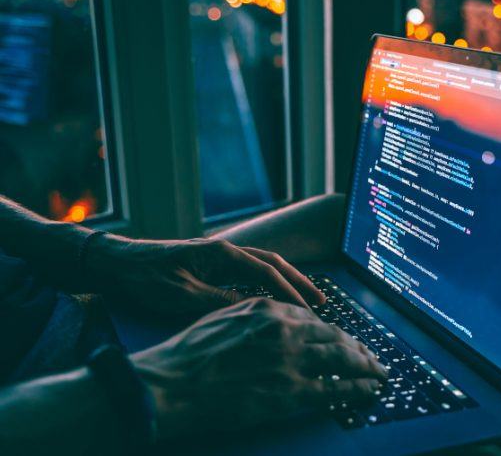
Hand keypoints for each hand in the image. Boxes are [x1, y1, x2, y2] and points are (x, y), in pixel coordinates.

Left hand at [86, 234, 325, 315]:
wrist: (115, 263)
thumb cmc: (144, 278)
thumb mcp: (181, 295)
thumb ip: (219, 302)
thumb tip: (253, 312)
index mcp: (222, 254)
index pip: (267, 273)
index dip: (290, 294)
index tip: (308, 313)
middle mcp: (225, 250)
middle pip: (273, 263)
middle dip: (299, 281)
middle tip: (322, 300)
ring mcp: (218, 256)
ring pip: (262, 266)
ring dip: (285, 280)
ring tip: (305, 298)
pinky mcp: (210, 264)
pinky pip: (248, 272)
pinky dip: (267, 283)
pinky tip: (271, 297)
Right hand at [131, 297, 386, 438]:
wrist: (170, 384)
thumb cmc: (189, 354)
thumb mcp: (224, 318)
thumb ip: (256, 317)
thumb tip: (280, 323)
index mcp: (268, 308)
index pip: (313, 319)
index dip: (332, 333)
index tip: (342, 341)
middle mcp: (285, 328)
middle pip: (334, 336)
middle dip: (357, 348)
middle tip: (371, 357)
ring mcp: (291, 359)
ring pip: (343, 358)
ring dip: (366, 366)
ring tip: (379, 373)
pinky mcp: (291, 391)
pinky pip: (337, 388)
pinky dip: (358, 389)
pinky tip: (369, 391)